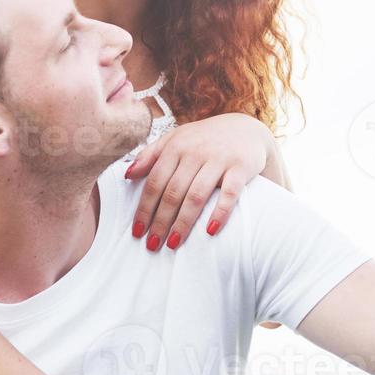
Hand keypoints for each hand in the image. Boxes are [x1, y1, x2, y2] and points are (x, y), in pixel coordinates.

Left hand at [123, 113, 270, 251]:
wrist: (247, 129)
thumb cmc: (204, 139)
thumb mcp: (176, 139)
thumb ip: (150, 155)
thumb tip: (127, 175)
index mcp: (175, 146)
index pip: (154, 182)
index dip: (144, 208)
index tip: (137, 232)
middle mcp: (195, 152)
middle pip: (173, 192)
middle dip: (160, 221)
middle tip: (152, 245)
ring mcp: (219, 159)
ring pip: (196, 195)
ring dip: (183, 222)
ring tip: (173, 244)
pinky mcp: (240, 167)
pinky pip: (229, 193)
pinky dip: (220, 212)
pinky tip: (211, 231)